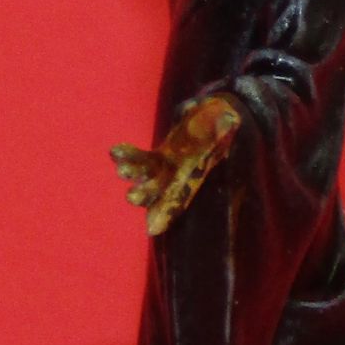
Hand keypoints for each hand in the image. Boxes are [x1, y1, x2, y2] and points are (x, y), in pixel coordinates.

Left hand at [110, 95, 242, 235]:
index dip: (169, 211)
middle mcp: (180, 175)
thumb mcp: (225, 121)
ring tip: (121, 170)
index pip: (183, 195)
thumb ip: (224, 125)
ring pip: (148, 175)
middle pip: (162, 190)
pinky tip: (115, 151)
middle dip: (146, 195)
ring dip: (134, 174)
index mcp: (197, 172)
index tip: (152, 229)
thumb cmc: (222, 121)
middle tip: (131, 197)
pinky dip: (129, 155)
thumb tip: (229, 119)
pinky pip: (142, 159)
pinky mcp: (160, 156)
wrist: (214, 116)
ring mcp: (168, 166)